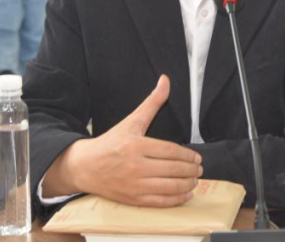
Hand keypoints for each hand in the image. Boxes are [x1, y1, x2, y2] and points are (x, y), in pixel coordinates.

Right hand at [43, 75, 202, 206]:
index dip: (187, 155)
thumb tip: (165, 81)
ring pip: (169, 187)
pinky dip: (176, 199)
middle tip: (199, 169)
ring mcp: (134, 185)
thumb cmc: (110, 143)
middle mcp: (136, 166)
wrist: (85, 166)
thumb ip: (152, 103)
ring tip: (194, 180)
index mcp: (136, 146)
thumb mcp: (131, 121)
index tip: (197, 157)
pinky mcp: (133, 199)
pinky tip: (185, 194)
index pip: (170, 151)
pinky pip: (160, 202)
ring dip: (187, 184)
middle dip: (191, 170)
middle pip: (172, 169)